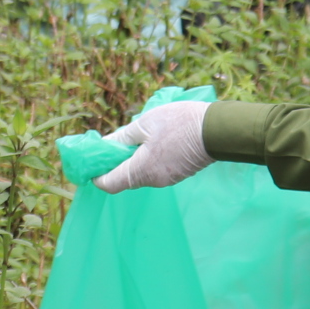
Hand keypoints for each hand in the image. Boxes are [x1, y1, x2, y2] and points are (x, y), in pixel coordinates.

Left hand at [93, 100, 213, 193]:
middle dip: (116, 162)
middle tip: (114, 143)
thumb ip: (122, 137)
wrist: (216, 129)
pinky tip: (154, 142)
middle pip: (125, 178)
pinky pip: (155, 170)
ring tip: (137, 137)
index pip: (109, 184)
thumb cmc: (178, 124)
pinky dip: (148, 160)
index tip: (93, 162)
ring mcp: (167, 180)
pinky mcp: (177, 174)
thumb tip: (104, 145)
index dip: (97, 175)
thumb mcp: (144, 124)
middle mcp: (153, 181)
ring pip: (141, 173)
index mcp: (141, 171)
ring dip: (134, 159)